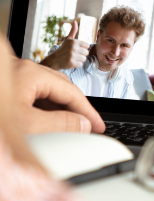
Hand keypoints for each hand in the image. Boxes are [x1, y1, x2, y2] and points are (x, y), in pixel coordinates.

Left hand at [0, 33, 103, 168]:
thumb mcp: (28, 126)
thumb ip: (61, 124)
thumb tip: (82, 124)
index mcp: (29, 74)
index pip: (70, 92)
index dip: (88, 110)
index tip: (98, 125)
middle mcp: (20, 71)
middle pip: (58, 88)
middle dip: (75, 108)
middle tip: (87, 127)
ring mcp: (10, 80)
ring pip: (43, 92)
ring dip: (58, 110)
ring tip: (67, 129)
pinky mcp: (4, 91)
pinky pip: (30, 97)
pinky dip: (42, 110)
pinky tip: (42, 124)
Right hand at [40, 21, 89, 70]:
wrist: (54, 59)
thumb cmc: (63, 48)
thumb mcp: (68, 39)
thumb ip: (73, 31)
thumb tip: (75, 21)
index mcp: (74, 42)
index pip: (87, 46)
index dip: (83, 48)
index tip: (77, 49)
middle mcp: (74, 48)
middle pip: (87, 53)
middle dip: (81, 54)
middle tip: (74, 54)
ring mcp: (72, 56)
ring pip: (84, 59)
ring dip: (79, 60)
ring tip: (73, 58)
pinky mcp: (72, 63)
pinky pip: (80, 65)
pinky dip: (77, 65)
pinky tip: (71, 62)